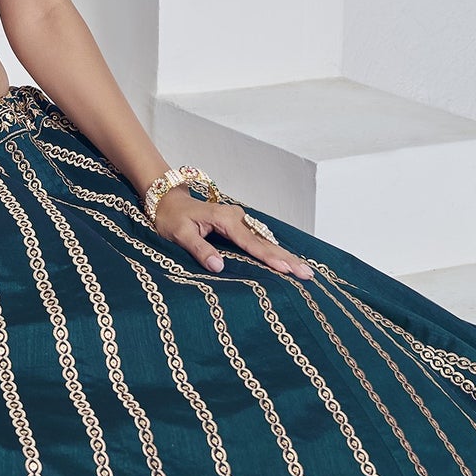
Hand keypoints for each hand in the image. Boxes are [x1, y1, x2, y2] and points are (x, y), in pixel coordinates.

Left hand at [151, 188, 314, 279]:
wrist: (167, 201)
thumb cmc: (171, 218)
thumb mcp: (180, 234)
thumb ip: (199, 249)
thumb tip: (218, 267)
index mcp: (225, 219)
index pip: (251, 243)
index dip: (269, 258)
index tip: (286, 269)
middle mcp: (236, 218)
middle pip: (265, 241)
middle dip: (287, 258)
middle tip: (308, 273)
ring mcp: (238, 221)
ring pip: (265, 241)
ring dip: (284, 256)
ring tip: (305, 271)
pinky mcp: (237, 226)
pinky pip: (258, 240)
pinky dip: (273, 251)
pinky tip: (286, 261)